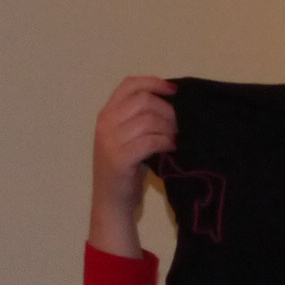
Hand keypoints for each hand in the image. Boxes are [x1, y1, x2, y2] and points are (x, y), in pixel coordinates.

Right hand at [88, 75, 176, 258]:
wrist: (111, 202)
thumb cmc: (123, 169)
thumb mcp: (125, 137)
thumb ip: (138, 117)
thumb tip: (170, 100)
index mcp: (106, 114)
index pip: (129, 85)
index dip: (154, 82)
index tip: (173, 91)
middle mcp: (105, 123)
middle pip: (144, 101)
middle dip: (167, 110)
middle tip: (179, 125)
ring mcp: (110, 141)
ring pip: (149, 120)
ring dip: (169, 128)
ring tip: (176, 139)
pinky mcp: (120, 158)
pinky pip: (151, 141)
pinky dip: (166, 143)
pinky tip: (172, 149)